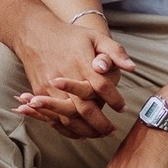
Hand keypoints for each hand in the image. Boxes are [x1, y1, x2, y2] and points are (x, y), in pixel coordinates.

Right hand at [13, 20, 132, 139]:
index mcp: (81, 63)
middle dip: (100, 123)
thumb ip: (115, 51)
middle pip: (85, 108)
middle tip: (112, 130)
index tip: (123, 108)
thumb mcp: (95, 36)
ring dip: (84, 129)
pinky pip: (53, 117)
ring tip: (98, 134)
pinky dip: (66, 129)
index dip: (114, 100)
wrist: (34, 33)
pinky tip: (78, 132)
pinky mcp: (39, 92)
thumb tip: (132, 68)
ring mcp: (50, 87)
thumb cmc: (69, 36)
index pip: (102, 87)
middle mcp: (65, 77)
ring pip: (69, 117)